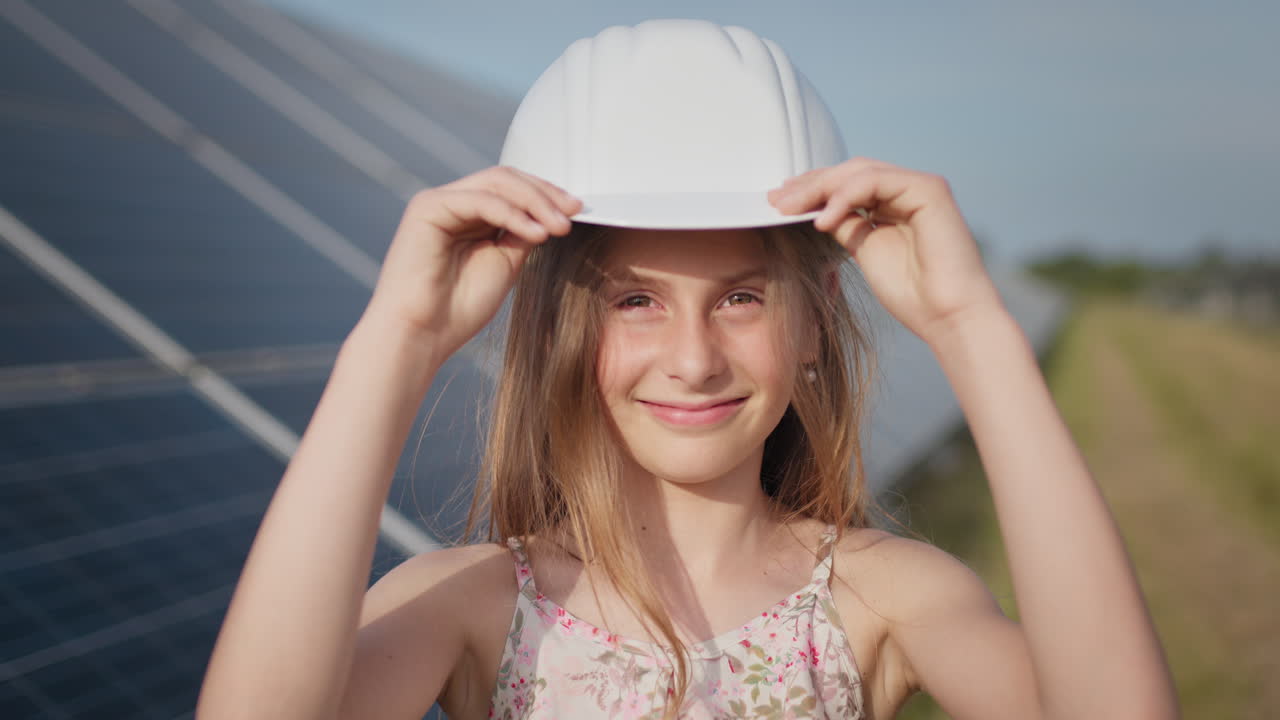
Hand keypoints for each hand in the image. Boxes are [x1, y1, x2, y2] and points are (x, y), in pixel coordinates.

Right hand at [361, 167, 581, 363]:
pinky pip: (481, 200)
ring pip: (496, 183)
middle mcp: (451, 203)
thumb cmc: (457, 310)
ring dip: (535, 202)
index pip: (511, 189)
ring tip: (560, 226)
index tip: (577, 211)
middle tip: (575, 211)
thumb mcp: (505, 264)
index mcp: (468, 216)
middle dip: (545, 194)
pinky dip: (513, 214)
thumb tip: (553, 213)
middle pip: (506, 179)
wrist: (420, 336)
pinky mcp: (427, 208)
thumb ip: (522, 234)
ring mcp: (437, 202)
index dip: (546, 195)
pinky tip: (537, 233)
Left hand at [768, 158, 1004, 345]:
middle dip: (810, 185)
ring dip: (820, 188)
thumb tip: (814, 207)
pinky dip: (845, 197)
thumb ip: (845, 224)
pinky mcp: (930, 190)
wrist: (947, 316)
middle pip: (850, 172)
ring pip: (860, 172)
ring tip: (791, 210)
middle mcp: (907, 190)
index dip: (812, 189)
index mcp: (893, 204)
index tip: (778, 202)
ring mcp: (920, 187)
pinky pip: (876, 181)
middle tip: (775, 201)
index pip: (847, 184)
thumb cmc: (912, 295)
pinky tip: (823, 220)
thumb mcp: (864, 251)